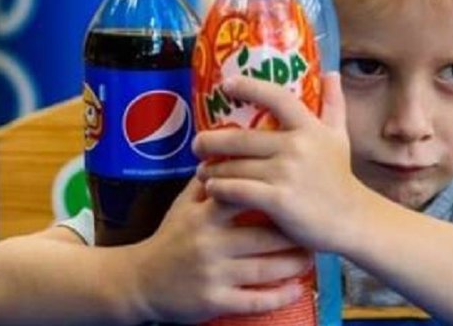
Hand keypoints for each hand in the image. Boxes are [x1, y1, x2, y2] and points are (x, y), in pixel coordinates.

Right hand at [128, 178, 311, 322]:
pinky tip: (296, 289)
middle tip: (314, 230)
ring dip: (294, 265)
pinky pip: (254, 301)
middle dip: (294, 235)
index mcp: (205, 215)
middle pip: (264, 237)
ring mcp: (212, 274)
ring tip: (310, 256)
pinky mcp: (214, 302)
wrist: (138, 281)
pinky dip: (279, 296)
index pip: (245, 197)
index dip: (276, 195)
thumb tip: (236, 149)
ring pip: (265, 270)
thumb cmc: (170, 237)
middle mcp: (209, 243)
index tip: (301, 193)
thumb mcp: (183, 205)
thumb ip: (210, 181)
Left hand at [193, 72, 370, 253]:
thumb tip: (331, 73)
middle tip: (198, 144)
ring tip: (202, 172)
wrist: (352, 219)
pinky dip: (219, 189)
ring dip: (212, 170)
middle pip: (241, 138)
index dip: (250, 87)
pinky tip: (211, 190)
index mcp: (309, 128)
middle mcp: (297, 146)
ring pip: (234, 166)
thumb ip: (334, 104)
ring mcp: (286, 173)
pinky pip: (237, 190)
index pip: (276, 98)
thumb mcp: (340, 137)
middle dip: (212, 141)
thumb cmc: (340, 177)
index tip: (227, 85)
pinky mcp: (278, 200)